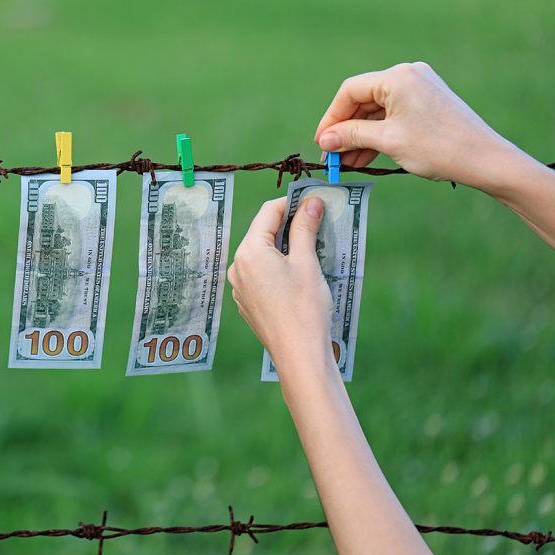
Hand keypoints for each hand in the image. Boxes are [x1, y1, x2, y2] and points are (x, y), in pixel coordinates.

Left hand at [227, 196, 334, 373]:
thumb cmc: (304, 307)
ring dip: (285, 247)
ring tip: (312, 247)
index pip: (268, 213)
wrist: (299, 354)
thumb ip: (305, 228)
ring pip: (262, 256)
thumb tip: (311, 201)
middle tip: (317, 221)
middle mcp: (237, 267)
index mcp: (249, 252)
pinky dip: (279, 268)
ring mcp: (240, 287)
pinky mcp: (248, 303)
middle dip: (289, 225)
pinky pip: (262, 276)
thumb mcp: (307, 262)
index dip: (292, 203)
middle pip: (263, 234)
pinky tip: (300, 274)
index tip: (314, 200)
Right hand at [314, 62, 513, 187]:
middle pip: (362, 101)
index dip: (330, 118)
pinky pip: (392, 116)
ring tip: (346, 164)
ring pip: (376, 111)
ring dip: (359, 137)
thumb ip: (351, 136)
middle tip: (332, 158)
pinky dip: (377, 135)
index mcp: (397, 77)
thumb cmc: (437, 147)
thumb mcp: (387, 141)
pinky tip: (365, 157)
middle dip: (344, 131)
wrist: (484, 158)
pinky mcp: (426, 103)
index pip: (350, 92)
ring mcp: (419, 88)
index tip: (321, 144)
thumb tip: (324, 140)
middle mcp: (408, 75)